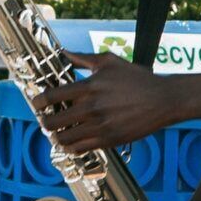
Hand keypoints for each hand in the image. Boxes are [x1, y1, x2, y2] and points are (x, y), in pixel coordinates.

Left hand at [46, 51, 187, 154]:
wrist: (163, 100)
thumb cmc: (137, 78)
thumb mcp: (110, 62)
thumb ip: (83, 58)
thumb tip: (63, 52)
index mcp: (89, 87)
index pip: (51, 97)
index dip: (39, 102)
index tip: (37, 104)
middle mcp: (91, 108)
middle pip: (53, 122)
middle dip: (46, 121)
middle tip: (47, 119)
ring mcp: (100, 126)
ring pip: (64, 139)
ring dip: (57, 136)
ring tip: (59, 132)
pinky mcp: (109, 140)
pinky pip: (80, 149)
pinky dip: (72, 147)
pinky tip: (73, 141)